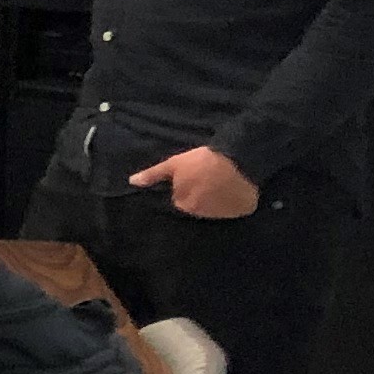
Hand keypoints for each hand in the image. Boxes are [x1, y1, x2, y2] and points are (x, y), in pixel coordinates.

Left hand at [128, 145, 260, 218]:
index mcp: (184, 204)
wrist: (239, 159)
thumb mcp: (174, 164)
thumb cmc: (202, 160)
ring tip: (221, 182)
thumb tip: (132, 182)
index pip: (179, 201)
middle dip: (199, 195)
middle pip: (196, 206)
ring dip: (215, 199)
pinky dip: (233, 202)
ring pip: (215, 208)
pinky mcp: (241, 211)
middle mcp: (202, 214)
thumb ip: (153, 175)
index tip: (192, 178)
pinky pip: (234, 209)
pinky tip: (234, 188)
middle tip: (207, 178)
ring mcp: (223, 214)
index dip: (185, 188)